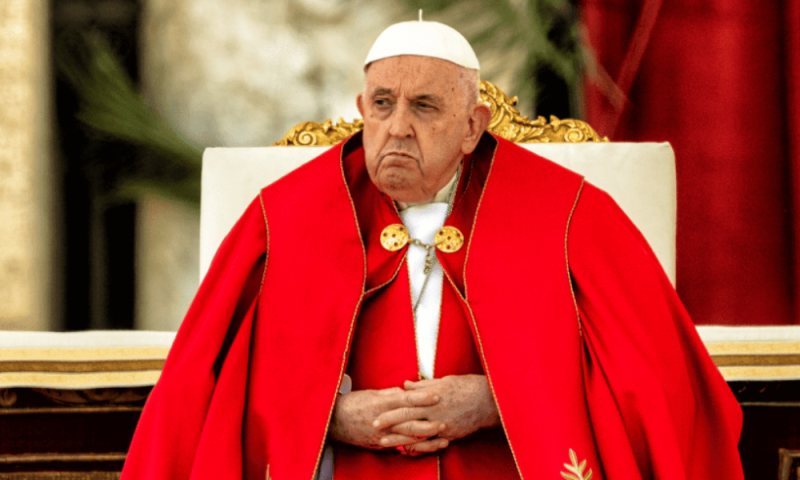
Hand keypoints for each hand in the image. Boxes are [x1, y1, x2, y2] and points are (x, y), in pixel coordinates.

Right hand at [329, 387, 444, 449]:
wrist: (332, 422)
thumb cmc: (351, 404)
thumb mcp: (371, 394)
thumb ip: (390, 393)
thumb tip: (407, 390)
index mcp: (381, 403)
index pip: (406, 400)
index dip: (422, 398)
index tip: (437, 395)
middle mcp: (383, 420)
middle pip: (410, 422)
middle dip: (429, 423)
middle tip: (445, 422)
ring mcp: (381, 435)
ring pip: (408, 438)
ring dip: (427, 439)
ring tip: (443, 438)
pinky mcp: (380, 445)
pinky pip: (400, 447)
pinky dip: (414, 448)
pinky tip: (426, 447)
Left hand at [375, 375, 499, 450]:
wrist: (488, 400)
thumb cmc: (465, 386)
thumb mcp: (443, 381)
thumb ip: (422, 386)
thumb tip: (405, 385)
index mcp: (431, 395)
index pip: (406, 402)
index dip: (390, 408)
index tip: (376, 411)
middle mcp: (434, 410)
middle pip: (407, 417)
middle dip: (389, 423)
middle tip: (374, 426)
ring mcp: (442, 424)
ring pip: (416, 433)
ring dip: (400, 438)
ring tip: (385, 443)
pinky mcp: (450, 435)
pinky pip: (431, 444)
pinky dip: (418, 448)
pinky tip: (407, 451)